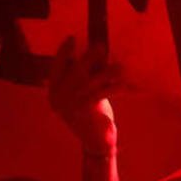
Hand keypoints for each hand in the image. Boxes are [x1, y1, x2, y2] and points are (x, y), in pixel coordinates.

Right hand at [48, 36, 119, 155]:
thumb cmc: (91, 115)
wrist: (95, 142)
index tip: (71, 38)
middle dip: (88, 57)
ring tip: (120, 67)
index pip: (55, 67)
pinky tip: (127, 84)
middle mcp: (58, 98)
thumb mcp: (83, 95)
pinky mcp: (84, 111)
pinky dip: (116, 87)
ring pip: (90, 81)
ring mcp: (69, 105)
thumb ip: (81, 78)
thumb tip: (92, 52)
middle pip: (73, 71)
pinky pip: (102, 93)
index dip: (63, 52)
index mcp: (53, 93)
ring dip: (107, 72)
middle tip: (100, 46)